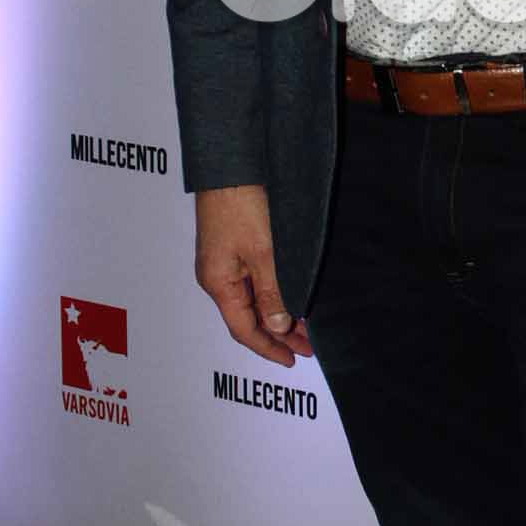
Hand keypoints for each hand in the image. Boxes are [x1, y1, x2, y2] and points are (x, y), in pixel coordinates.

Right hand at [193, 184, 311, 365]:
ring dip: (277, 315)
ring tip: (305, 327)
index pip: (244, 330)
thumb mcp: (264, 252)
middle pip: (248, 318)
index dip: (268, 348)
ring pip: (252, 300)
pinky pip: (253, 282)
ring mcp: (224, 263)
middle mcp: (217, 277)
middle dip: (278, 335)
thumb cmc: (240, 203)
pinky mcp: (233, 248)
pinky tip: (291, 297)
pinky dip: (273, 295)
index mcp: (218, 283)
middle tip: (307, 347)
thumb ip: (271, 292)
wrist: (230, 165)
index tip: (292, 359)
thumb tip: (276, 326)